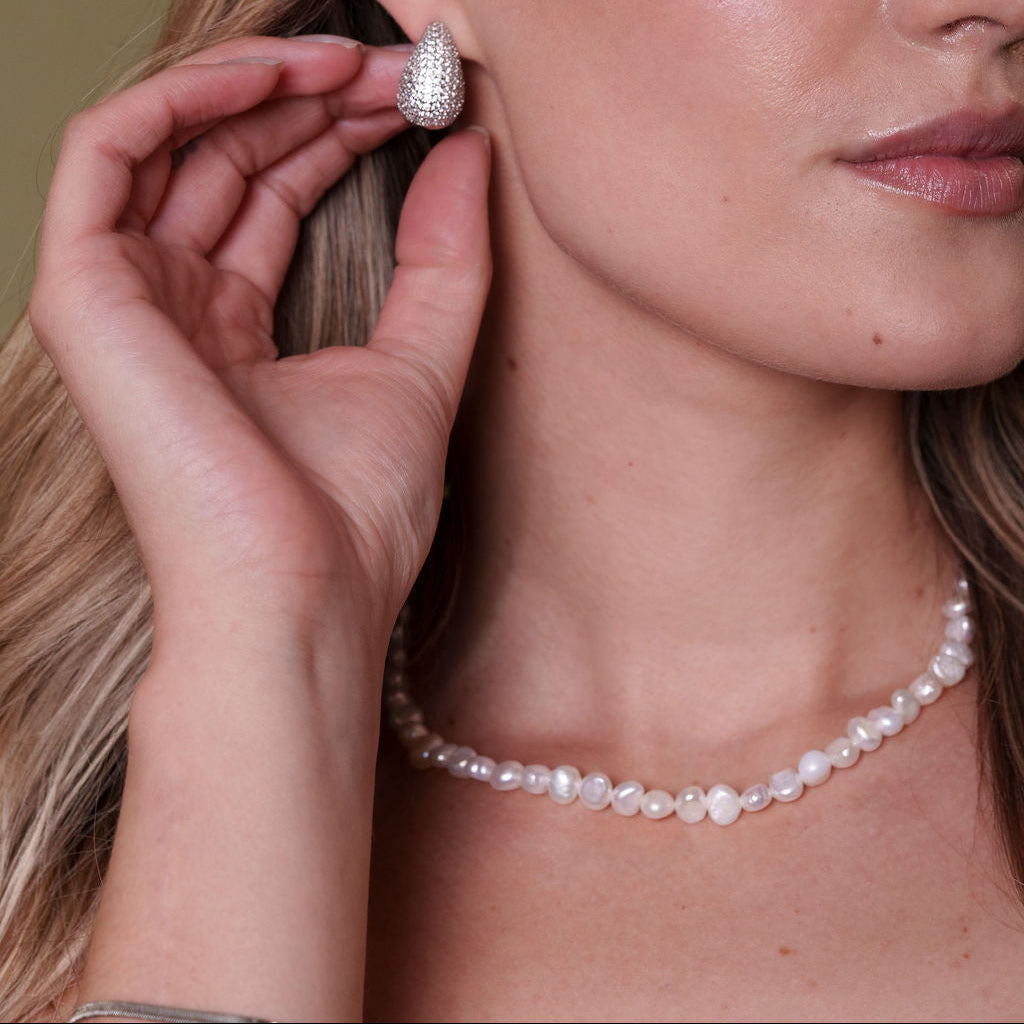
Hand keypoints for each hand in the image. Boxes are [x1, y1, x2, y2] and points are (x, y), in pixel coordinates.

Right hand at [30, 36, 490, 648]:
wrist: (300, 599)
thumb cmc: (352, 516)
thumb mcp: (423, 366)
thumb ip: (444, 259)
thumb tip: (467, 149)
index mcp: (234, 332)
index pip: (272, 195)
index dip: (337, 133)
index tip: (412, 100)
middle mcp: (172, 309)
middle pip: (226, 161)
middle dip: (310, 99)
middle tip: (392, 69)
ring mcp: (124, 301)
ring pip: (171, 144)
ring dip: (258, 86)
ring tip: (350, 60)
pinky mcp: (87, 297)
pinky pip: (111, 153)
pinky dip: (186, 98)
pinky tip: (275, 76)